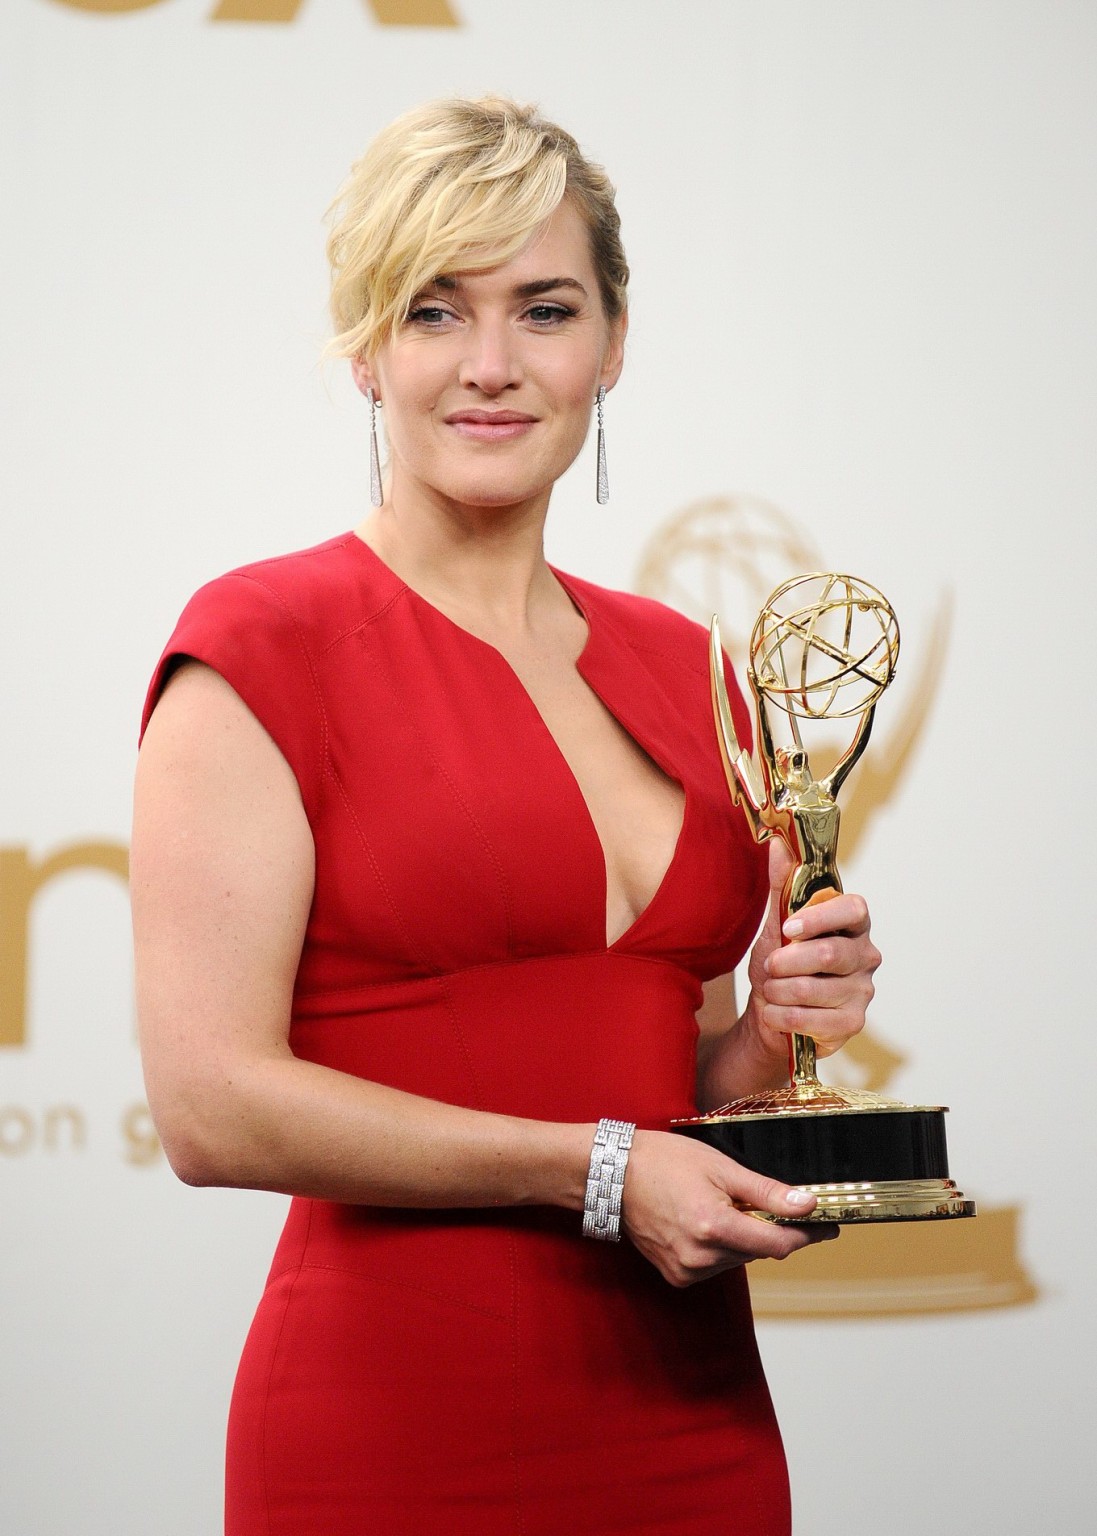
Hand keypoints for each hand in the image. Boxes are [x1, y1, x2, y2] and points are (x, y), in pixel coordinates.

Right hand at [621, 1129, 837, 1286]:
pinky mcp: (677, 1276)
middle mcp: (701, 1257)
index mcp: (714, 1227)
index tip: (828, 1225)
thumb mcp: (721, 1167)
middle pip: (759, 1251)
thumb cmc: (663, 1162)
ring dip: (745, 1237)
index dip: (807, 1235)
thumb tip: (807, 1203)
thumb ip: (766, 1190)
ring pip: (739, 1259)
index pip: (778, 1244)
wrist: (613, 1175)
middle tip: (771, 1201)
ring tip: (724, 1204)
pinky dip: (722, 1246)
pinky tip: (707, 1220)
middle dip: (771, 1228)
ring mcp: (687, 1270)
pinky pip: (716, 1265)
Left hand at [746, 840, 880, 1060]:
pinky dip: (780, 1016)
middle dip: (786, 961)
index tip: (788, 928)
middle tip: (769, 966)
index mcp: (852, 924)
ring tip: (771, 990)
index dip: (819, 918)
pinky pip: (809, 1019)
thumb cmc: (780, 965)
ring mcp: (863, 991)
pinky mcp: (853, 1023)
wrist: (772, 1013)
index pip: (854, 909)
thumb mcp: (776, 924)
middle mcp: (865, 955)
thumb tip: (779, 843)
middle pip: (829, 954)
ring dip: (778, 991)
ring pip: (813, 989)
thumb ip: (782, 885)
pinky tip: (775, 1013)